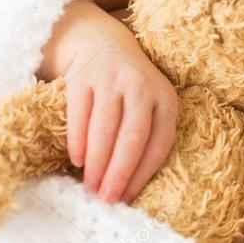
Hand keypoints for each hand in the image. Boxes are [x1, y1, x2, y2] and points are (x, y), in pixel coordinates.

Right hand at [64, 34, 178, 203]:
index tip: (127, 198)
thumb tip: (130, 188)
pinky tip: (78, 161)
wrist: (104, 44)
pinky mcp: (83, 77)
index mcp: (165, 99)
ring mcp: (112, 80)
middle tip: (107, 198)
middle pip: (132, 137)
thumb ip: (147, 137)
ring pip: (105, 128)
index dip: (143, 174)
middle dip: (119, 173)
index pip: (159, 143)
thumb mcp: (151, 106)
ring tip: (91, 187)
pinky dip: (78, 140)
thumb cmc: (131, 90)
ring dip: (97, 162)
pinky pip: (80, 113)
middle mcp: (142, 87)